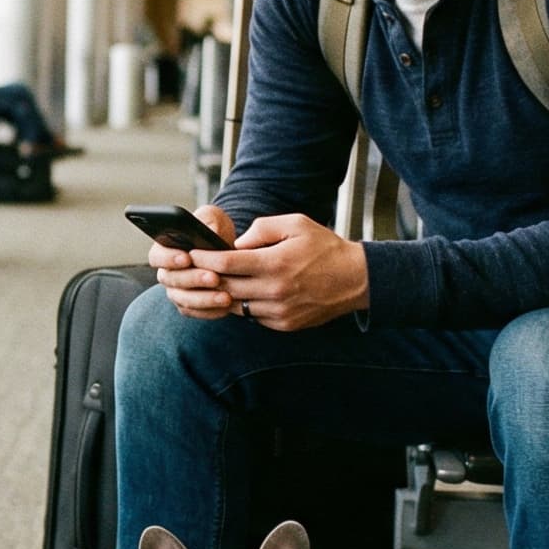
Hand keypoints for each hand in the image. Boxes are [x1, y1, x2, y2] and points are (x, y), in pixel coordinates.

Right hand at [152, 203, 240, 320]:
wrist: (228, 251)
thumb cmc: (215, 230)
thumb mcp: (213, 217)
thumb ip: (208, 220)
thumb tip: (208, 231)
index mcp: (165, 249)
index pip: (157, 256)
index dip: (169, 258)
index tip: (187, 258)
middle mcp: (167, 272)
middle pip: (171, 280)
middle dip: (193, 279)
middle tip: (214, 277)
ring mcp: (176, 290)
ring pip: (183, 300)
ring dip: (204, 299)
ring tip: (226, 296)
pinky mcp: (189, 305)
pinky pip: (195, 312)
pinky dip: (210, 312)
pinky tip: (226, 307)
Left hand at [189, 213, 369, 331]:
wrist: (356, 279)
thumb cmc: (325, 248)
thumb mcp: (296, 224)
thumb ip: (262, 228)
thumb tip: (236, 243)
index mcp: (275, 263)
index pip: (225, 264)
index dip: (203, 259)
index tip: (191, 253)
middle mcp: (275, 290)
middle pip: (225, 287)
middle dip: (206, 278)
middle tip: (193, 269)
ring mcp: (279, 311)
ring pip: (235, 306)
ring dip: (222, 294)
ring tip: (213, 282)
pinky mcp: (284, 324)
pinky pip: (252, 316)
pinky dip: (243, 305)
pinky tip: (241, 293)